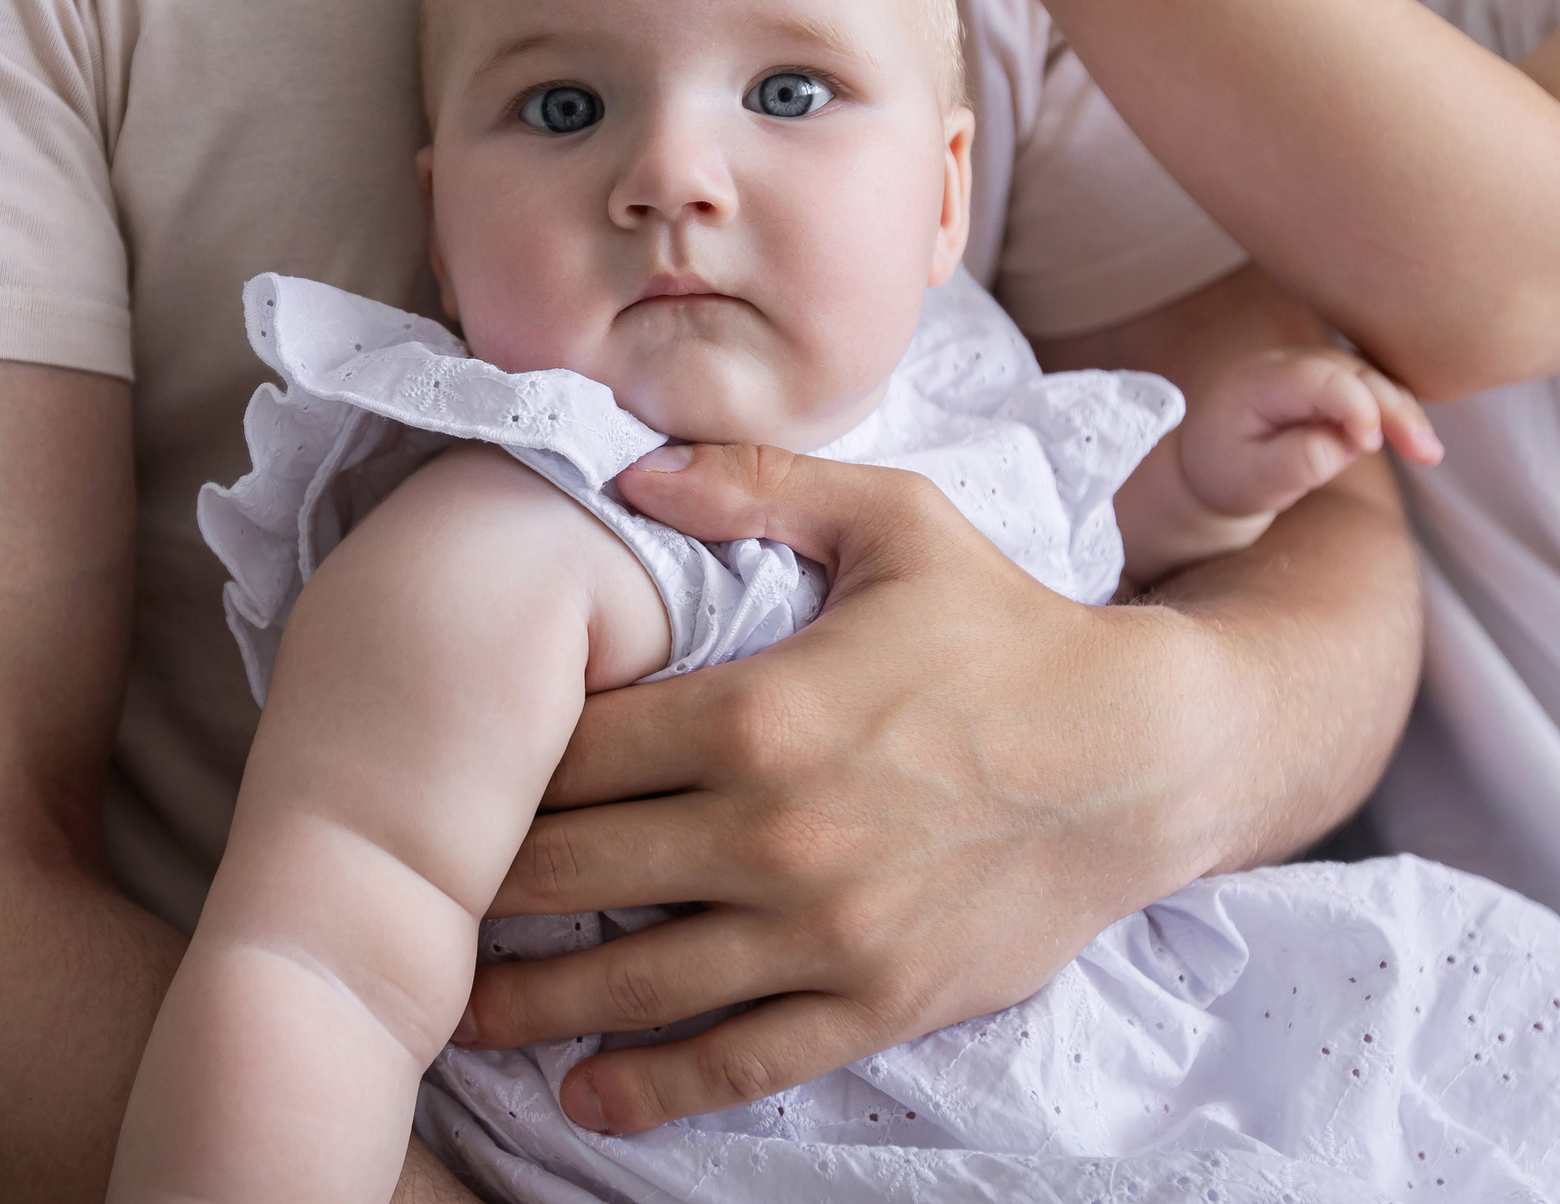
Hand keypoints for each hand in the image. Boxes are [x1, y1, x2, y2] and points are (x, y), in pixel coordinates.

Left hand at [458, 446, 1226, 1135]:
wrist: (1145, 754)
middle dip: (486, 886)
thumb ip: (755, 488)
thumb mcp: (892, 522)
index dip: (502, 763)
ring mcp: (824, 930)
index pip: (581, 749)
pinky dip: (656, 1086)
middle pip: (579, 872)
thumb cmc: (1008, 629)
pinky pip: (743, 1060)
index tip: (450, 771)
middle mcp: (776, 831)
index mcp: (761, 710)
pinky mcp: (875, 1000)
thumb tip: (630, 465)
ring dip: (533, 1003)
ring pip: (637, 982)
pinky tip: (589, 1095)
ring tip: (457, 1007)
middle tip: (414, 893)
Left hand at [1184, 346, 1440, 519]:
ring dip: (1404, 410)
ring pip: (1371, 376)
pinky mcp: (1331, 380)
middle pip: (1353, 372)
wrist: (1213, 466)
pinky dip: (1398, 411)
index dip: (1352, 406)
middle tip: (1426, 453)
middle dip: (1393, 409)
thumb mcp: (1251, 479)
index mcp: (1258, 380)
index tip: (1368, 446)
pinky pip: (1372, 387)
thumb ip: (1298, 460)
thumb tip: (1349, 443)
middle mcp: (1287, 362)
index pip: (1317, 378)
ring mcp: (1312, 367)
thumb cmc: (1228, 474)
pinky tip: (1418, 442)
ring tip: (1428, 453)